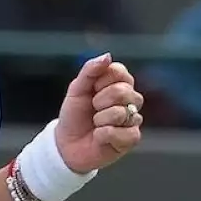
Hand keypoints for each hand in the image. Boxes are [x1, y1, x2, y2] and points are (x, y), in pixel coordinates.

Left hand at [54, 54, 142, 173]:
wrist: (67, 144)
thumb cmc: (74, 115)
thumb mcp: (77, 89)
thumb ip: (90, 70)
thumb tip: (108, 56)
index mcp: (119, 83)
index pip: (119, 71)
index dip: (100, 81)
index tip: (91, 90)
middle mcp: (130, 100)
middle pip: (122, 92)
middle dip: (99, 101)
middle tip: (92, 109)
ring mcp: (133, 119)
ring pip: (121, 113)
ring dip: (100, 120)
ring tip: (95, 124)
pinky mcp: (132, 138)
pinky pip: (123, 133)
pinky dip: (104, 135)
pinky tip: (100, 137)